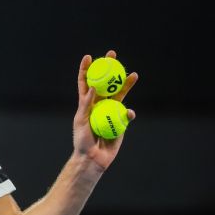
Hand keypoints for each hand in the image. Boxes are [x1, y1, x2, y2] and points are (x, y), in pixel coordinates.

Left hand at [72, 50, 138, 169]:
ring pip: (120, 95)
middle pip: (105, 84)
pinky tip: (129, 113)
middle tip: (114, 57)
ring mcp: (110, 112)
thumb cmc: (82, 140)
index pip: (85, 82)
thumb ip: (86, 104)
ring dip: (127, 84)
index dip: (86, 69)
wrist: (93, 158)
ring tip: (134, 75)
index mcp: (86, 103)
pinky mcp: (121, 123)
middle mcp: (99, 105)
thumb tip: (93, 86)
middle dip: (110, 69)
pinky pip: (127, 115)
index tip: (89, 57)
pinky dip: (129, 113)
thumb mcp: (81, 120)